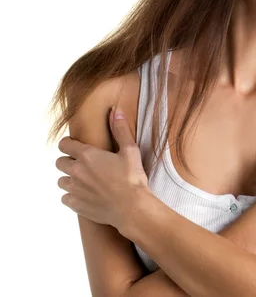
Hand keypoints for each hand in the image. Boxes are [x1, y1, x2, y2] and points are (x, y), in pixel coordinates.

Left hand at [55, 107, 149, 233]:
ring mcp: (74, 189)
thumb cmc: (132, 178)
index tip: (75, 146)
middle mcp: (76, 171)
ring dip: (70, 179)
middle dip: (69, 161)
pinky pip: (65, 198)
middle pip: (59, 162)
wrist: (131, 207)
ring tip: (85, 180)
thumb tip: (116, 112)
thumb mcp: (130, 151)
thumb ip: (120, 130)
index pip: (64, 145)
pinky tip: (85, 194)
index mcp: (87, 156)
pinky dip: (72, 195)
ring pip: (61, 181)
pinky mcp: (76, 205)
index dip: (68, 144)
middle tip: (84, 164)